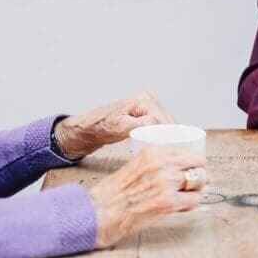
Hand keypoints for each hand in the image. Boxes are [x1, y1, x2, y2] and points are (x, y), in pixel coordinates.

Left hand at [53, 91, 172, 160]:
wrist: (87, 129)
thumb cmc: (98, 126)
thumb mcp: (117, 127)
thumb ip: (137, 126)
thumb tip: (155, 125)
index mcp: (145, 100)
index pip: (164, 121)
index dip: (167, 138)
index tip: (168, 153)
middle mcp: (150, 101)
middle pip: (168, 123)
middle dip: (170, 139)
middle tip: (169, 157)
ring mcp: (150, 108)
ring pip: (167, 127)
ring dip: (168, 140)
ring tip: (166, 156)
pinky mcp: (148, 117)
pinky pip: (161, 129)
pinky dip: (162, 139)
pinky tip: (162, 150)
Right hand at [88, 148, 209, 247]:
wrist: (101, 211)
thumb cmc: (114, 192)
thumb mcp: (135, 165)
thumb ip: (155, 164)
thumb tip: (176, 170)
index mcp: (152, 151)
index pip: (186, 152)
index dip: (195, 161)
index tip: (198, 167)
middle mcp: (161, 164)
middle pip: (197, 164)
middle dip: (201, 174)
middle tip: (202, 182)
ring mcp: (166, 183)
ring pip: (198, 181)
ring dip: (198, 189)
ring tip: (193, 195)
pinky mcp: (168, 203)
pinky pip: (193, 200)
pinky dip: (192, 204)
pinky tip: (185, 206)